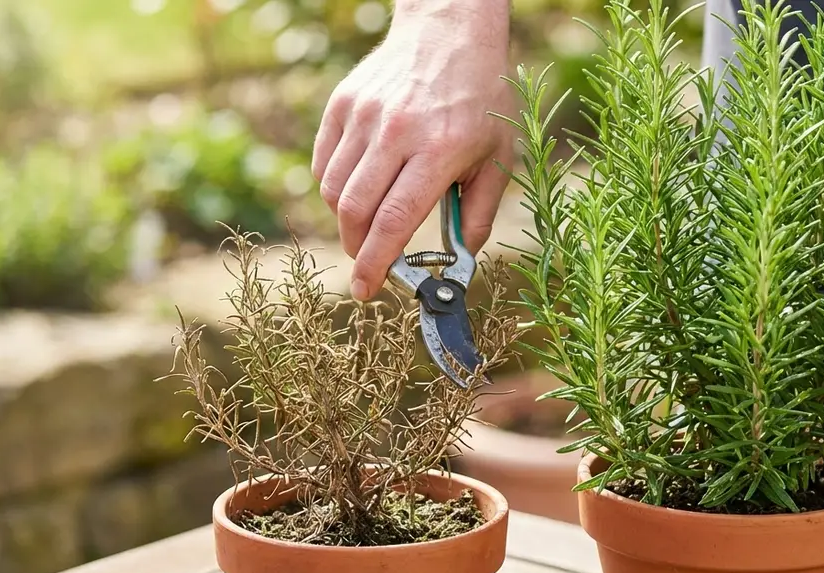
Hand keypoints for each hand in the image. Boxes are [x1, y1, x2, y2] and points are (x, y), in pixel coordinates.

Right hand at [311, 0, 514, 300]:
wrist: (451, 31)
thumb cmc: (482, 98)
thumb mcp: (498, 156)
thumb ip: (479, 213)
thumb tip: (461, 262)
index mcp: (439, 150)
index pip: (394, 221)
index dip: (375, 263)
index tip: (365, 290)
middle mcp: (396, 132)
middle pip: (355, 210)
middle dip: (356, 249)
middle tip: (366, 263)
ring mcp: (365, 115)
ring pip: (333, 189)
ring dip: (345, 220)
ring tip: (366, 224)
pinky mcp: (343, 103)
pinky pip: (324, 162)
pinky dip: (333, 187)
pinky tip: (357, 189)